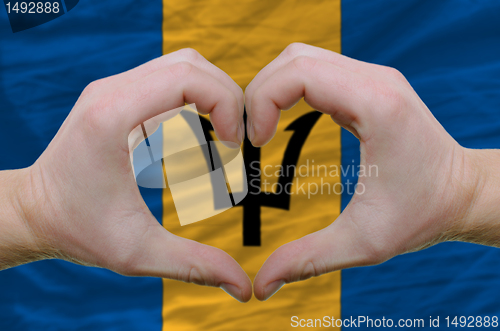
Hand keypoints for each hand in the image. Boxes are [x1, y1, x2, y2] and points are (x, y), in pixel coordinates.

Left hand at [1, 49, 250, 301]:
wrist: (34, 213)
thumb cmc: (78, 230)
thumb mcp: (137, 253)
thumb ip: (194, 265)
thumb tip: (243, 287)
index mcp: (113, 115)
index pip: (187, 77)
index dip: (226, 104)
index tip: (236, 144)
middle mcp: (112, 91)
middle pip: (190, 64)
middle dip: (227, 97)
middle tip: (238, 141)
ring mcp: (113, 89)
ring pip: (182, 66)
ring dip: (213, 96)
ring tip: (224, 138)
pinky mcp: (119, 97)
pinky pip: (169, 81)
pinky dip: (196, 100)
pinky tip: (201, 136)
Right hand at [246, 43, 495, 300]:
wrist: (464, 193)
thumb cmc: (422, 215)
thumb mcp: (363, 243)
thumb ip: (307, 260)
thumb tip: (260, 287)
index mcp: (376, 106)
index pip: (299, 73)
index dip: (261, 101)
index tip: (253, 144)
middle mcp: (376, 79)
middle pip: (294, 58)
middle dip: (258, 92)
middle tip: (250, 137)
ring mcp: (374, 76)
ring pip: (302, 57)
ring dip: (272, 88)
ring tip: (262, 129)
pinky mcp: (369, 83)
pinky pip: (317, 68)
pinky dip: (289, 88)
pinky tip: (283, 120)